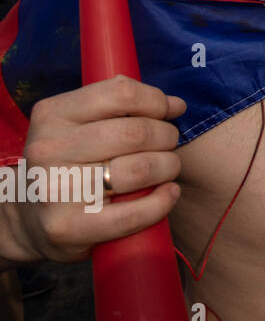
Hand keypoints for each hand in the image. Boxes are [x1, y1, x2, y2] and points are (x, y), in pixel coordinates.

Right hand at [3, 77, 184, 264]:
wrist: (31, 219)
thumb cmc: (71, 163)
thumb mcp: (81, 124)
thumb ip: (124, 107)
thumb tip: (176, 104)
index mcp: (53, 114)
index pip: (121, 93)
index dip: (156, 101)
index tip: (169, 111)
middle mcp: (49, 149)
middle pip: (136, 132)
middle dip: (166, 136)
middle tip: (168, 145)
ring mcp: (56, 190)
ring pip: (140, 169)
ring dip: (168, 166)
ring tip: (167, 168)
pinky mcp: (68, 227)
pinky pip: (133, 213)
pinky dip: (162, 202)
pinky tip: (168, 194)